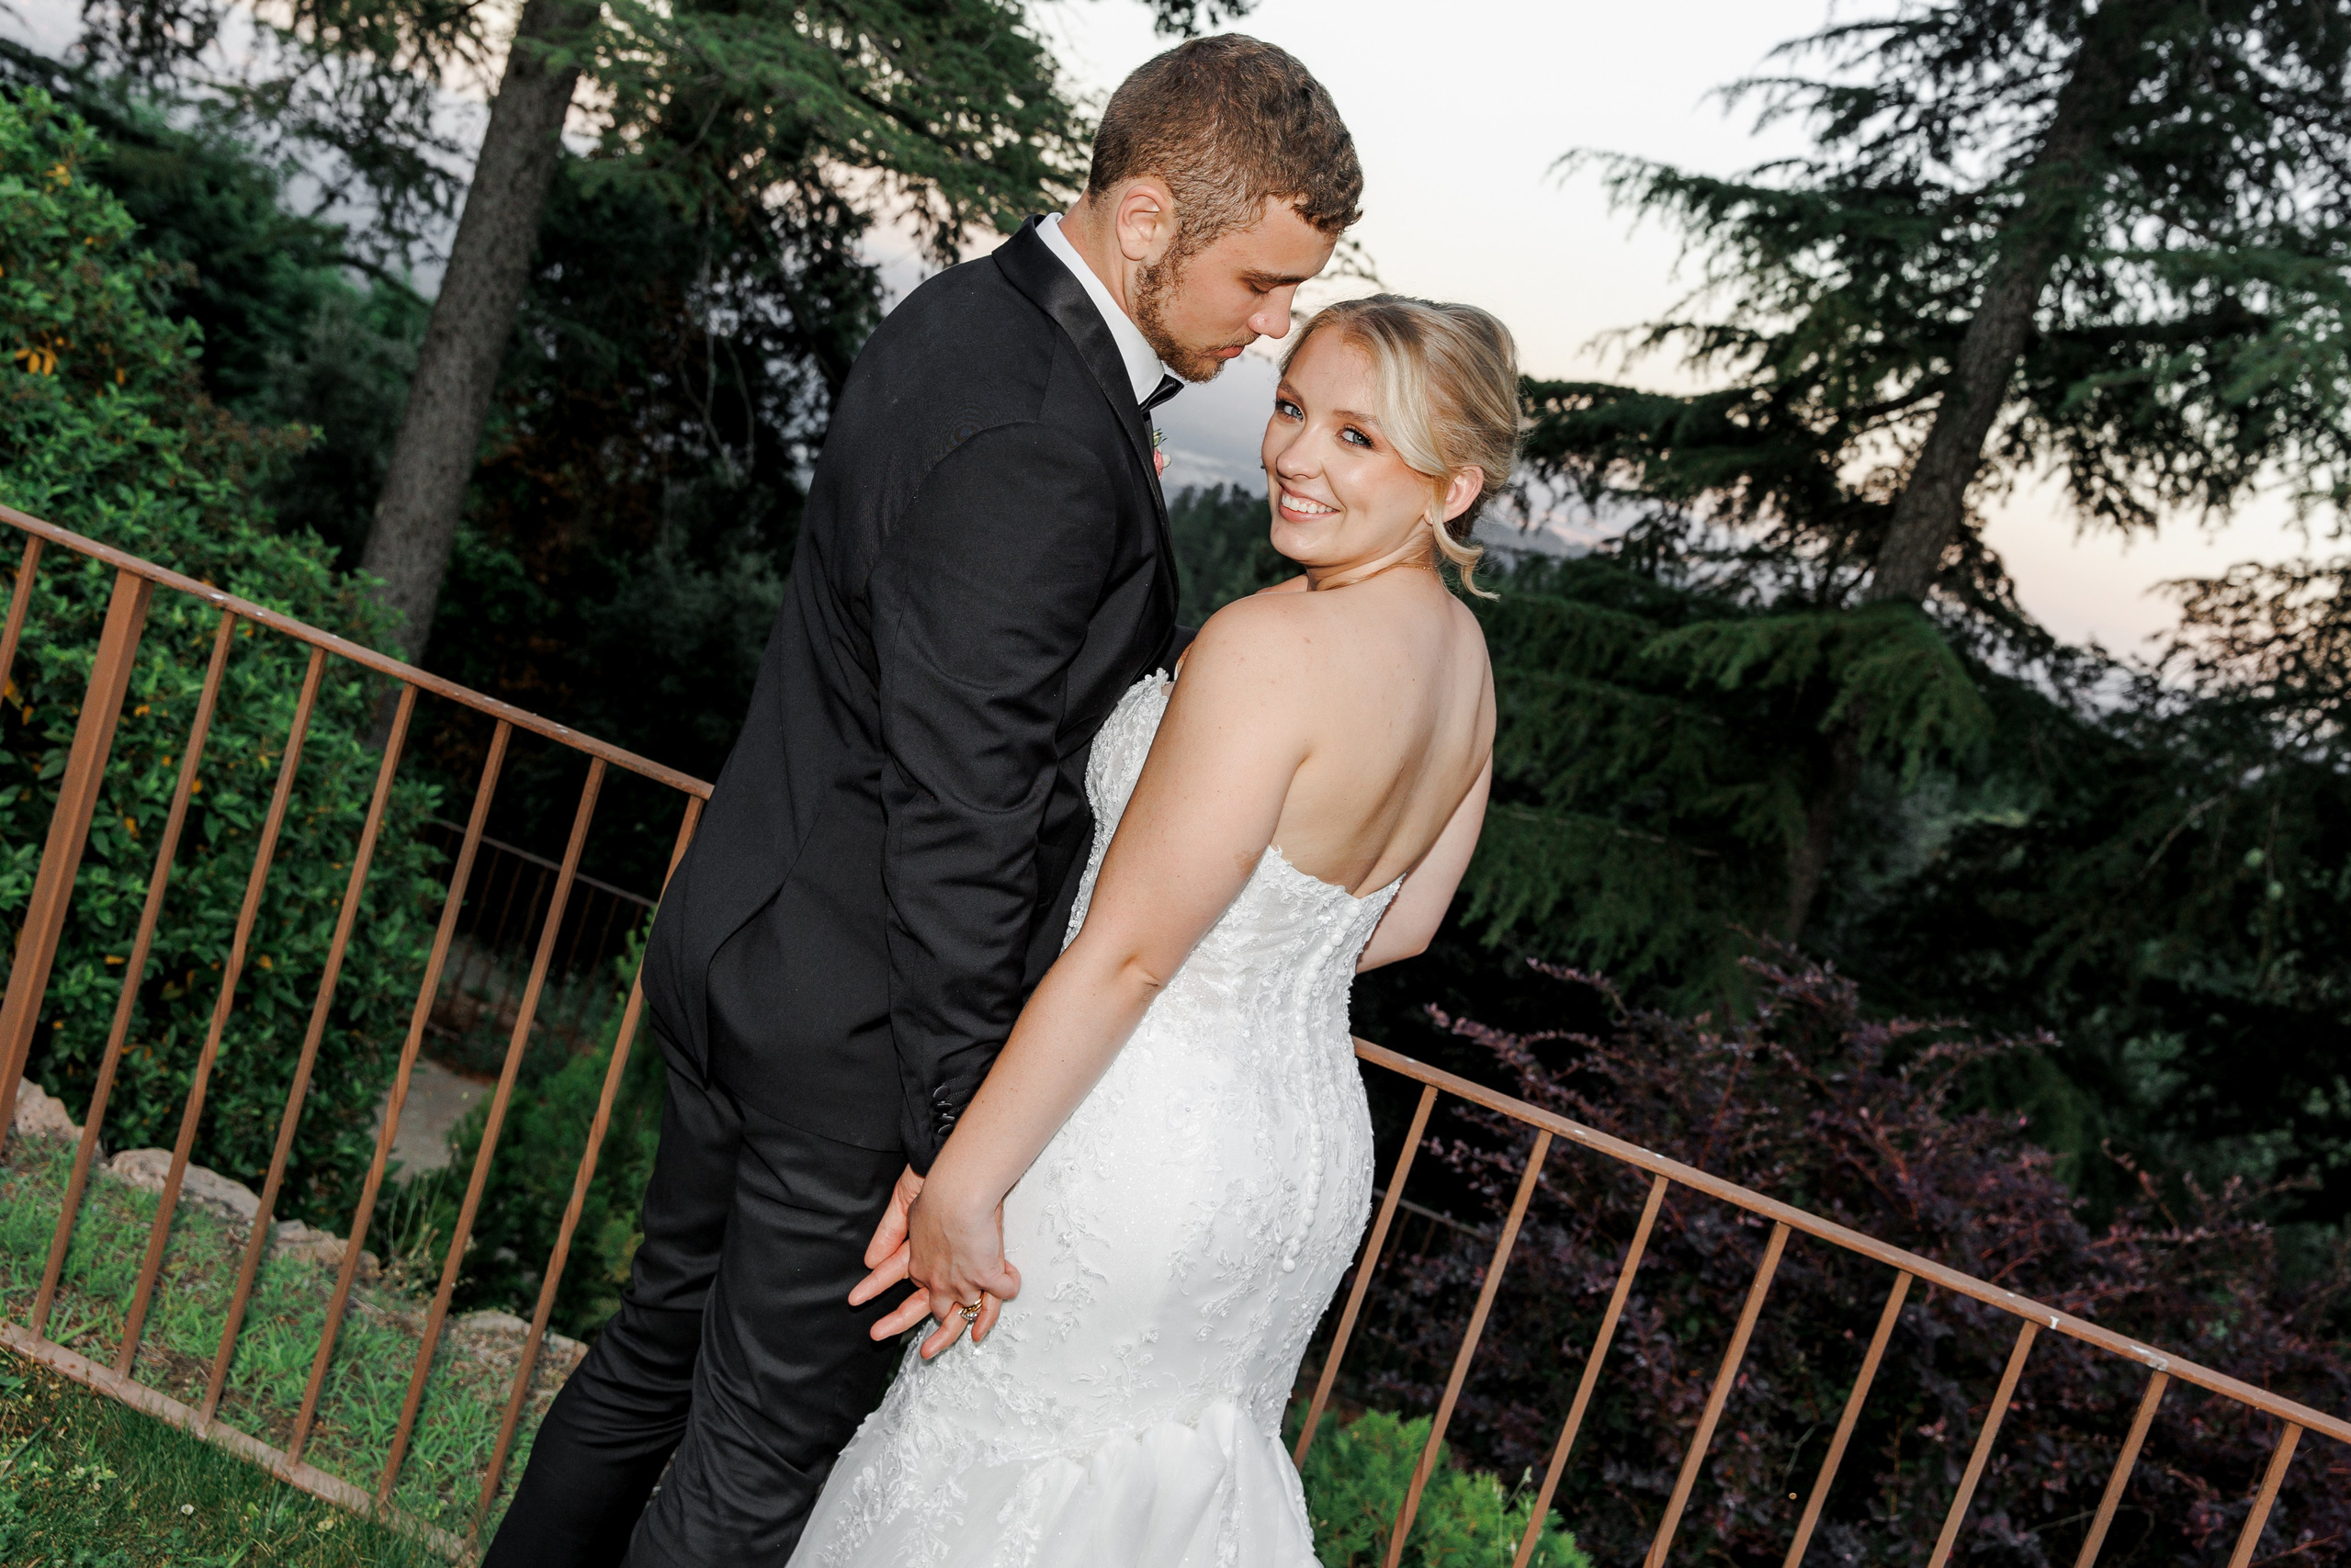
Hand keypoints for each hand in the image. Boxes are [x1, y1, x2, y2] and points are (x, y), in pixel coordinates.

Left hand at [853, 1175, 1019, 1357]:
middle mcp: (939, 1282)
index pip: (914, 1295)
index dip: (903, 1315)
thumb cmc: (935, 1196)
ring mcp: (964, 1283)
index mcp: (919, 1267)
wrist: (957, 1195)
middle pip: (937, 1314)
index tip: (882, 1333)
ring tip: (976, 1337)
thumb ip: (890, 1235)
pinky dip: (1008, 1288)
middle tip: (927, 1352)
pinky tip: (1009, 1286)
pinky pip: (1003, 1294)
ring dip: (979, 1322)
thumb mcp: (906, 1215)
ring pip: (970, 1313)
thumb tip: (871, 1261)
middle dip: (935, 1336)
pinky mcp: (987, 1277)